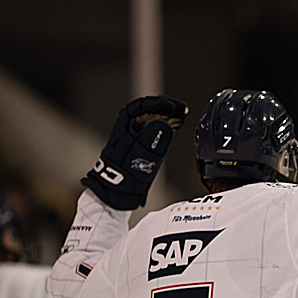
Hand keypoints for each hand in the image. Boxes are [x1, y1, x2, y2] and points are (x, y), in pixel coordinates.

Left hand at [82, 95, 188, 209]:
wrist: (115, 195)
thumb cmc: (123, 178)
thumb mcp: (140, 157)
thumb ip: (152, 139)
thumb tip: (165, 124)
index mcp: (124, 129)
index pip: (140, 106)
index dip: (158, 103)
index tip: (173, 106)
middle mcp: (127, 131)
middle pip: (146, 112)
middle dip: (165, 108)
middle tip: (181, 110)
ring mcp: (132, 139)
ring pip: (149, 121)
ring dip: (165, 117)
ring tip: (180, 118)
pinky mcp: (137, 149)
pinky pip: (150, 132)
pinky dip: (162, 128)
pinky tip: (172, 130)